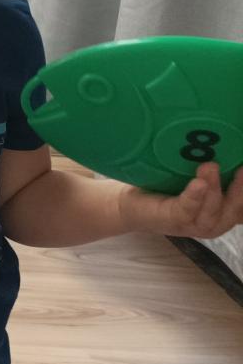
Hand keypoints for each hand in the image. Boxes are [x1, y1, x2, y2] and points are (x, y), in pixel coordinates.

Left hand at [121, 162, 242, 238]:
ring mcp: (196, 224)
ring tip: (211, 166)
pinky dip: (195, 196)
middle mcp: (217, 221)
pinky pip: (188, 209)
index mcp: (226, 211)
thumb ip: (212, 168)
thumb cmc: (167, 187)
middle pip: (236, 206)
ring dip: (215, 187)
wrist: (131, 204)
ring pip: (213, 209)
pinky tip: (198, 184)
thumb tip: (224, 139)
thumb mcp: (195, 177)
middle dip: (241, 188)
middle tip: (242, 167)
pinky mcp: (176, 221)